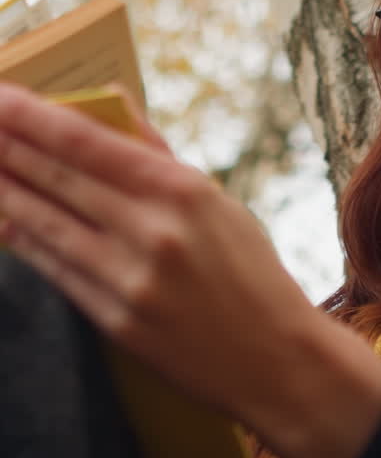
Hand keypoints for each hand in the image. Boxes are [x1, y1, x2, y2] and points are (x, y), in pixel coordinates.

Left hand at [0, 85, 380, 457]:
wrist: (276, 360)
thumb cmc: (252, 275)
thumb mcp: (220, 204)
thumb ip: (159, 155)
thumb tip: (112, 104)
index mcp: (181, 191)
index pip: (88, 143)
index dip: (34, 117)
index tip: (1, 97)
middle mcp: (151, 231)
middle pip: (56, 178)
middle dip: (7, 148)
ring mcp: (128, 280)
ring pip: (44, 224)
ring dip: (4, 191)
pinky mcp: (115, 321)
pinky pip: (56, 271)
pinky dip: (26, 241)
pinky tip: (6, 219)